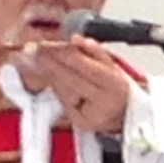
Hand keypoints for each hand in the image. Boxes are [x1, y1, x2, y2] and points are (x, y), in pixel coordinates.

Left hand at [17, 36, 131, 132]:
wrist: (125, 114)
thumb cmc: (117, 87)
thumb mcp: (113, 66)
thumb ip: (95, 51)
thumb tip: (77, 40)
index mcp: (114, 84)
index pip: (88, 68)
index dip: (69, 56)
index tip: (54, 46)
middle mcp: (104, 101)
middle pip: (73, 80)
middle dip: (54, 64)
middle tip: (38, 51)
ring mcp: (92, 114)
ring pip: (66, 91)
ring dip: (51, 75)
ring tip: (40, 61)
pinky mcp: (82, 122)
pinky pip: (64, 102)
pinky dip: (56, 88)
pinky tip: (50, 77)